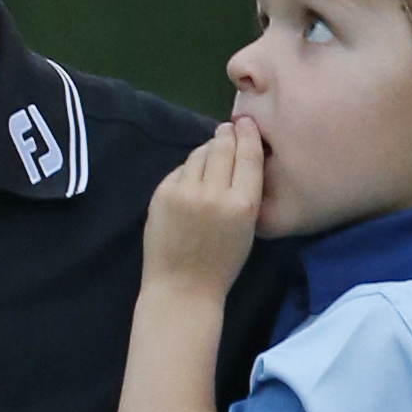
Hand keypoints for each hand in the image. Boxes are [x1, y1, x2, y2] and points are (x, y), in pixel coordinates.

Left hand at [142, 120, 262, 295]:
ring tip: (212, 150)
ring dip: (207, 149)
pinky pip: (180, 170)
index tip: (246, 123)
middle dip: (227, 135)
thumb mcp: (247, 228)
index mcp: (243, 204)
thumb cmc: (221, 262)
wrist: (182, 287)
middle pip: (223, 147)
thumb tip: (238, 154)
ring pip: (199, 154)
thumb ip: (245, 191)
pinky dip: (188, 170)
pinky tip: (193, 176)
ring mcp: (185, 192)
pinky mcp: (162, 194)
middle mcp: (215, 193)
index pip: (249, 155)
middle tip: (228, 129)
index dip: (248, 134)